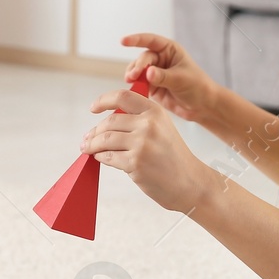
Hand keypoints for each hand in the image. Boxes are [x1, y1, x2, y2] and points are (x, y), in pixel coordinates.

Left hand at [81, 88, 215, 212]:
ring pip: (104, 139)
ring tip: (88, 148)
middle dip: (94, 132)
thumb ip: (138, 120)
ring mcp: (142, 143)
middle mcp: (149, 124)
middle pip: (109, 122)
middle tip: (88, 139)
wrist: (190, 183)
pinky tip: (100, 158)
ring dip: (92, 145)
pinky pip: (107, 156)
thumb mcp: (162, 128)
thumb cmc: (172, 157)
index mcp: (155, 111)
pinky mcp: (135, 162)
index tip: (93, 108)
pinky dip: (100, 157)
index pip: (122, 96)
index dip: (103, 100)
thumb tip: (104, 123)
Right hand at [121, 33, 219, 124]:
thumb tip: (148, 73)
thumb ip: (163, 76)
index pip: (151, 41)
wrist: (202, 106)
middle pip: (143, 59)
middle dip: (137, 66)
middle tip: (133, 76)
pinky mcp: (151, 86)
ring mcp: (155, 73)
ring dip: (133, 76)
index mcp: (170, 50)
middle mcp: (161, 59)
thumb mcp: (181, 79)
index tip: (123, 41)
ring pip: (138, 71)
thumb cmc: (198, 86)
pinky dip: (135, 86)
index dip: (136, 39)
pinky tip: (134, 90)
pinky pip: (139, 84)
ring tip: (131, 82)